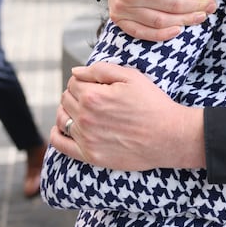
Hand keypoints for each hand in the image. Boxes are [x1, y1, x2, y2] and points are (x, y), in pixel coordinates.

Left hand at [51, 62, 205, 170]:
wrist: (169, 136)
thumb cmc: (153, 104)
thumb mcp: (132, 77)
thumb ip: (101, 70)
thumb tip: (76, 71)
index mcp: (93, 96)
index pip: (73, 81)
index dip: (84, 79)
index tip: (95, 82)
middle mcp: (85, 118)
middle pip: (65, 99)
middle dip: (76, 93)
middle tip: (94, 95)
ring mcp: (86, 139)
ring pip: (61, 118)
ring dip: (67, 111)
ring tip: (82, 110)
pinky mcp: (90, 156)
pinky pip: (59, 144)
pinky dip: (56, 133)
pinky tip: (63, 128)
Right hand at [106, 0, 217, 40]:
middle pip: (172, 5)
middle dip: (197, 6)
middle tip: (212, 6)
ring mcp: (123, 8)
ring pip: (161, 20)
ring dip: (185, 21)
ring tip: (201, 16)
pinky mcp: (119, 18)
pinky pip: (142, 32)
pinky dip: (161, 35)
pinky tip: (178, 30)